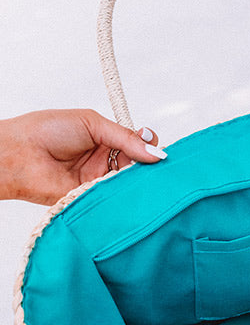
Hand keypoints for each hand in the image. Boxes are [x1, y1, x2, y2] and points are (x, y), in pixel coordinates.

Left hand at [0, 109, 166, 204]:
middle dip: (148, 166)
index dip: (149, 147)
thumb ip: (125, 138)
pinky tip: (129, 191)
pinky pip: (115, 200)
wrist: (18, 154)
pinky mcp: (93, 200)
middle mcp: (105, 162)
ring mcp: (100, 182)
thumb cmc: (47, 131)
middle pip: (138, 167)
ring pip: (129, 185)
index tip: (156, 151)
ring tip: (141, 178)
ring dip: (137, 182)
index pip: (138, 145)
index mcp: (106, 140)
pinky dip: (123, 197)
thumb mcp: (92, 124)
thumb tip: (156, 152)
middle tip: (154, 166)